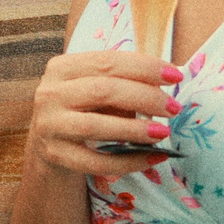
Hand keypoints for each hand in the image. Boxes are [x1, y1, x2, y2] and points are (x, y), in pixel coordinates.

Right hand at [24, 49, 180, 182]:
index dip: (144, 68)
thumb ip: (122, 82)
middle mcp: (50, 94)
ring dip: (135, 130)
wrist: (47, 143)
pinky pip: (96, 161)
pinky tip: (153, 158)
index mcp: (62, 68)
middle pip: (103, 91)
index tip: (175, 76)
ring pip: (96, 126)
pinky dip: (129, 161)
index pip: (107, 62)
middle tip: (173, 108)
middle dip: (145, 98)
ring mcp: (49, 125)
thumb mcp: (94, 87)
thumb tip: (167, 82)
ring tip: (163, 132)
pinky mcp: (54, 155)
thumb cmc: (81, 108)